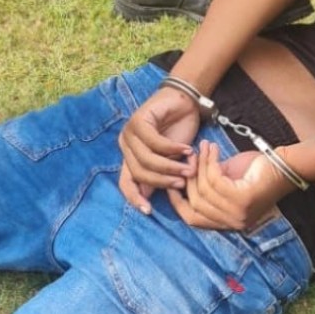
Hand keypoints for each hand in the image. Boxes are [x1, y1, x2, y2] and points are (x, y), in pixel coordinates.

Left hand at [119, 86, 200, 212]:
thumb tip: (155, 197)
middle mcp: (126, 146)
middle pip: (138, 173)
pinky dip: (173, 149)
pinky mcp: (139, 121)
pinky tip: (187, 150)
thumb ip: (162, 174)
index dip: (134, 198)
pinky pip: (155, 143)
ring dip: (170, 166)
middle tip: (183, 182)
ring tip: (189, 168)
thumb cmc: (179, 130)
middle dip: (162, 181)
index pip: (125, 182)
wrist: (184, 102)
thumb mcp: (171, 158)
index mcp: (131, 157)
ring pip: (146, 160)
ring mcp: (129, 133)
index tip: (149, 211)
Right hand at [171, 143, 290, 232]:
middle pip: (196, 203)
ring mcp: (239, 214)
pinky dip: (211, 162)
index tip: (171, 183)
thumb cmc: (257, 171)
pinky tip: (212, 149)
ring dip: (201, 165)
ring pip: (204, 190)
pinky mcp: (243, 200)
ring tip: (204, 148)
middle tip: (191, 156)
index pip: (193, 219)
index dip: (178, 203)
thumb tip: (181, 175)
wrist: (285, 165)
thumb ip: (205, 183)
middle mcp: (233, 223)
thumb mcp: (225, 180)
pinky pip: (215, 180)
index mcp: (228, 223)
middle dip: (190, 177)